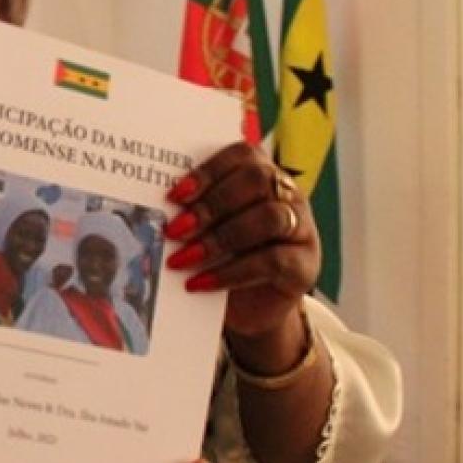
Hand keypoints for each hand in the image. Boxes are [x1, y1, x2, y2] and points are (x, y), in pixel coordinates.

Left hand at [163, 143, 317, 364]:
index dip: (208, 171)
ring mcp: (302, 229)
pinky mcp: (305, 265)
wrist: (250, 307)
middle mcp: (289, 195)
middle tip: (174, 230)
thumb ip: (193, 211)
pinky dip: (230, 272)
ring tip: (183, 258)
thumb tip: (158, 208)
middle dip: (211, 205)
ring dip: (219, 238)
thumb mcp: (208, 230)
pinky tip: (199, 283)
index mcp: (263, 174)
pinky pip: (272, 261)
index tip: (173, 195)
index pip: (242, 154)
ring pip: (268, 218)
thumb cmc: (223, 258)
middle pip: (257, 181)